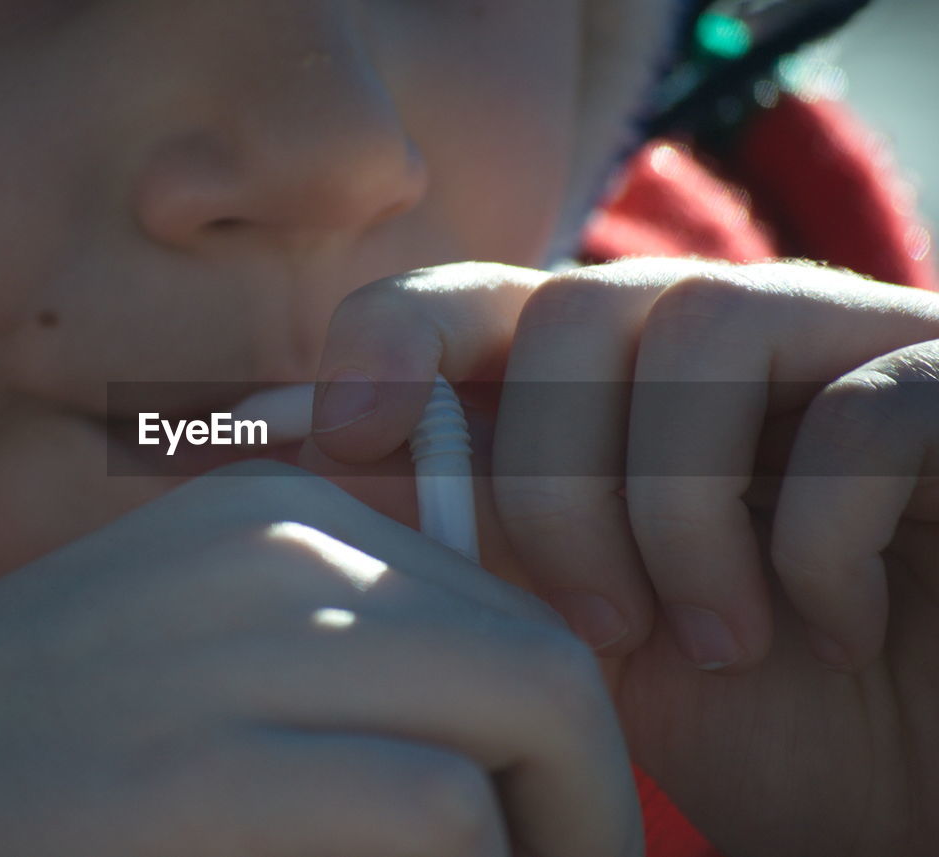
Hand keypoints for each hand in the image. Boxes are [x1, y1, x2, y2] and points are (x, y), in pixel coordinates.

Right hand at [0, 461, 640, 856]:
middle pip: (537, 656)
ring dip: (557, 831)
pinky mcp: (196, 763)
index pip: (501, 600)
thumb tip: (483, 731)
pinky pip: (433, 806)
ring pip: (524, 708)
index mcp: (277, 514)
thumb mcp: (199, 645)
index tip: (562, 817)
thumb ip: (331, 645)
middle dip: (594, 786)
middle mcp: (273, 549)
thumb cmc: (35, 742)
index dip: (564, 729)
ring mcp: (234, 645)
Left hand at [311, 258, 938, 855]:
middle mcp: (723, 348)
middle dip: (557, 477)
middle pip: (581, 306)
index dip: (398, 334)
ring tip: (716, 641)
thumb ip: (469, 542)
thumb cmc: (747, 722)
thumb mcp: (573, 637)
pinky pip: (865, 408)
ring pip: (706, 326)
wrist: (910, 789)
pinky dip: (818, 541)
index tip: (344, 432)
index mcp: (616, 395)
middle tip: (597, 625)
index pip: (483, 296)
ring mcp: (845, 353)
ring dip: (679, 510)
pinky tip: (833, 633)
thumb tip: (308, 469)